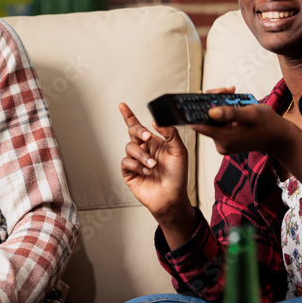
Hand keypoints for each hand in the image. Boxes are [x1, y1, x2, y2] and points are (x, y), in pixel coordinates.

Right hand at [118, 102, 197, 245]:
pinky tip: (147, 172)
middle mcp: (143, 149)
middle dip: (139, 132)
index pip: (139, 126)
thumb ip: (170, 134)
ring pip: (130, 147)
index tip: (122, 105)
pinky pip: (126, 162)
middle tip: (147, 137)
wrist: (172, 197)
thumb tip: (156, 121)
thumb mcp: (179, 151)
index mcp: (154, 142)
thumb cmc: (177, 176)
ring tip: (153, 166)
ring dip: (142, 156)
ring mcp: (136, 161)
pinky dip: (137, 166)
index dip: (128, 115)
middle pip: (133, 132)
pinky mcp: (129, 172)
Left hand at [194, 103, 293, 156]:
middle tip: (225, 89)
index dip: (195, 109)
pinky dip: (223, 112)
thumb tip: (211, 112)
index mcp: (225, 138)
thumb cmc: (268, 124)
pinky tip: (233, 103)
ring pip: (211, 120)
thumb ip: (231, 113)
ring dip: (219, 105)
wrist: (279, 138)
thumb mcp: (252, 114)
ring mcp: (223, 144)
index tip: (198, 95)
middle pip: (205, 120)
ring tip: (231, 93)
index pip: (199, 124)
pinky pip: (218, 124)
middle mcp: (221, 144)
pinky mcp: (226, 141)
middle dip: (212, 102)